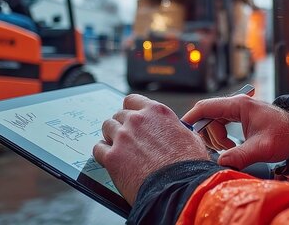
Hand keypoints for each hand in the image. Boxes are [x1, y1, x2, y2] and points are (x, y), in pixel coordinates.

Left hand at [93, 94, 208, 204]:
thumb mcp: (190, 138)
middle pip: (118, 115)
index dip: (130, 110)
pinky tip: (109, 159)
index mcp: (156, 112)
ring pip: (107, 127)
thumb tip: (176, 130)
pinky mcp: (112, 157)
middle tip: (127, 138)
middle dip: (122, 125)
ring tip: (118, 148)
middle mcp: (137, 120)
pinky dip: (102, 153)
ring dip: (111, 136)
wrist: (179, 188)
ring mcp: (123, 137)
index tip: (131, 118)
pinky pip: (98, 148)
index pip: (132, 100)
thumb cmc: (188, 166)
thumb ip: (176, 128)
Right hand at [181, 95, 288, 169]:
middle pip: (207, 117)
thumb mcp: (262, 148)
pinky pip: (221, 125)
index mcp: (238, 105)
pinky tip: (231, 147)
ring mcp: (237, 110)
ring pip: (213, 123)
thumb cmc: (284, 135)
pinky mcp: (239, 117)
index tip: (183, 130)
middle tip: (223, 149)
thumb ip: (240, 155)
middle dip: (209, 135)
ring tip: (232, 149)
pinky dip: (222, 138)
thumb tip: (221, 163)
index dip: (192, 118)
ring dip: (217, 139)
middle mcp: (236, 105)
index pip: (206, 107)